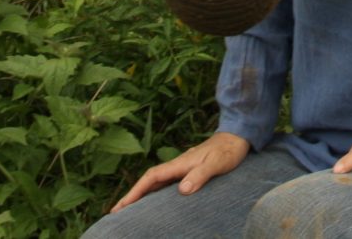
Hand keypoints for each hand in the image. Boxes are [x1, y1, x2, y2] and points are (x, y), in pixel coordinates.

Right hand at [110, 131, 250, 211]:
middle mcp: (176, 166)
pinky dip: (154, 194)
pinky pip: (165, 185)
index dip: (136, 191)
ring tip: (128, 211)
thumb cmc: (227, 151)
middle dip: (132, 196)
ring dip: (141, 196)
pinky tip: (152, 203)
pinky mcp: (187, 172)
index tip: (123, 205)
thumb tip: (182, 189)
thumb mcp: (216, 163)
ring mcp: (181, 169)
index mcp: (179, 164)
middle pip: (148, 182)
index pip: (152, 178)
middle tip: (115, 212)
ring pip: (155, 184)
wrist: (236, 138)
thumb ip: (200, 174)